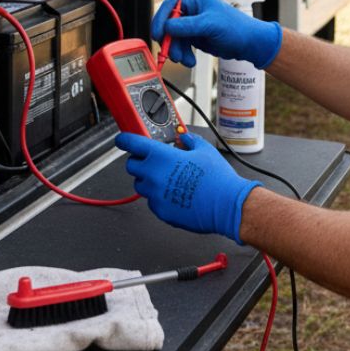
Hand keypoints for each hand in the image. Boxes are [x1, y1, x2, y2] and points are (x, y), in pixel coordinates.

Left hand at [115, 131, 260, 242]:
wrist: (227, 205)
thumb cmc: (217, 178)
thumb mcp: (204, 150)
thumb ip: (189, 141)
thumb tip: (183, 138)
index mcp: (161, 156)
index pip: (132, 144)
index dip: (125, 140)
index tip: (122, 139)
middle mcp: (153, 175)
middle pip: (131, 166)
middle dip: (139, 162)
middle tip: (152, 161)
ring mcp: (156, 195)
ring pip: (141, 186)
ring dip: (148, 180)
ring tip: (167, 179)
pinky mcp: (161, 212)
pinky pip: (152, 202)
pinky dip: (158, 196)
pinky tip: (175, 194)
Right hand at [150, 0, 282, 68]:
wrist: (249, 44)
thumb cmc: (237, 28)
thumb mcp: (210, 25)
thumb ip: (187, 26)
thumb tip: (168, 26)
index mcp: (196, 1)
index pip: (170, 6)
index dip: (161, 20)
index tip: (158, 34)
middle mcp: (193, 12)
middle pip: (170, 24)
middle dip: (170, 41)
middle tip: (171, 53)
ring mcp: (193, 25)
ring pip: (175, 38)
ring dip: (177, 51)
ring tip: (185, 60)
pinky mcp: (196, 37)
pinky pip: (182, 46)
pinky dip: (184, 55)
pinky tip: (190, 60)